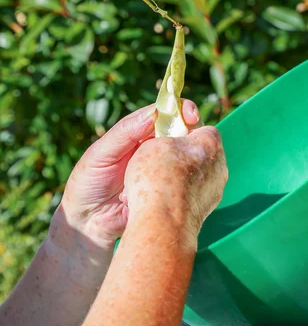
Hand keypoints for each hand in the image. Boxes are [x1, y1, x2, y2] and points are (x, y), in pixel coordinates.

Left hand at [56, 100, 201, 248]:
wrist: (88, 222)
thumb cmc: (89, 183)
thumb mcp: (101, 154)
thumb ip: (125, 132)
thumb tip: (155, 113)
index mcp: (139, 133)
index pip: (165, 114)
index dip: (181, 110)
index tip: (191, 115)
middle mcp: (157, 148)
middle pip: (183, 132)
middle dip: (193, 132)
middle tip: (195, 140)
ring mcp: (166, 169)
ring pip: (188, 156)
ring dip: (192, 157)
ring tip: (188, 163)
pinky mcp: (171, 190)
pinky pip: (186, 181)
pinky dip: (189, 179)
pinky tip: (189, 182)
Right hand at [122, 126, 227, 243]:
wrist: (164, 220)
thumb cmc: (158, 175)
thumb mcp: (156, 142)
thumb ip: (170, 138)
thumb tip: (174, 145)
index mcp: (211, 142)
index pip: (201, 129)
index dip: (183, 131)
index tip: (166, 137)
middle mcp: (220, 165)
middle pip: (200, 153)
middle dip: (180, 156)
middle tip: (158, 161)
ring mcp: (216, 188)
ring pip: (196, 176)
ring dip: (179, 177)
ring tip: (153, 184)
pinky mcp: (208, 208)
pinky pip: (192, 195)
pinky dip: (178, 195)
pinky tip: (159, 200)